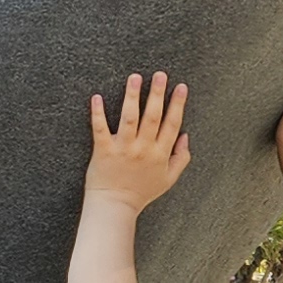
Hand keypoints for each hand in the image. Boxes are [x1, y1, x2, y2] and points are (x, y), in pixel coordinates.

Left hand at [84, 72, 191, 215]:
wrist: (115, 207)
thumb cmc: (141, 193)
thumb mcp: (168, 179)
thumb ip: (181, 157)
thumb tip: (186, 136)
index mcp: (160, 154)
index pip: (172, 124)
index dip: (178, 104)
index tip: (181, 87)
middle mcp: (143, 149)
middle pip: (153, 116)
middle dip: (158, 94)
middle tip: (160, 74)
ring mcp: (123, 149)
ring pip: (129, 118)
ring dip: (132, 97)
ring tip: (134, 77)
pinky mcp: (103, 151)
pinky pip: (100, 129)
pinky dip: (97, 113)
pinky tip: (96, 97)